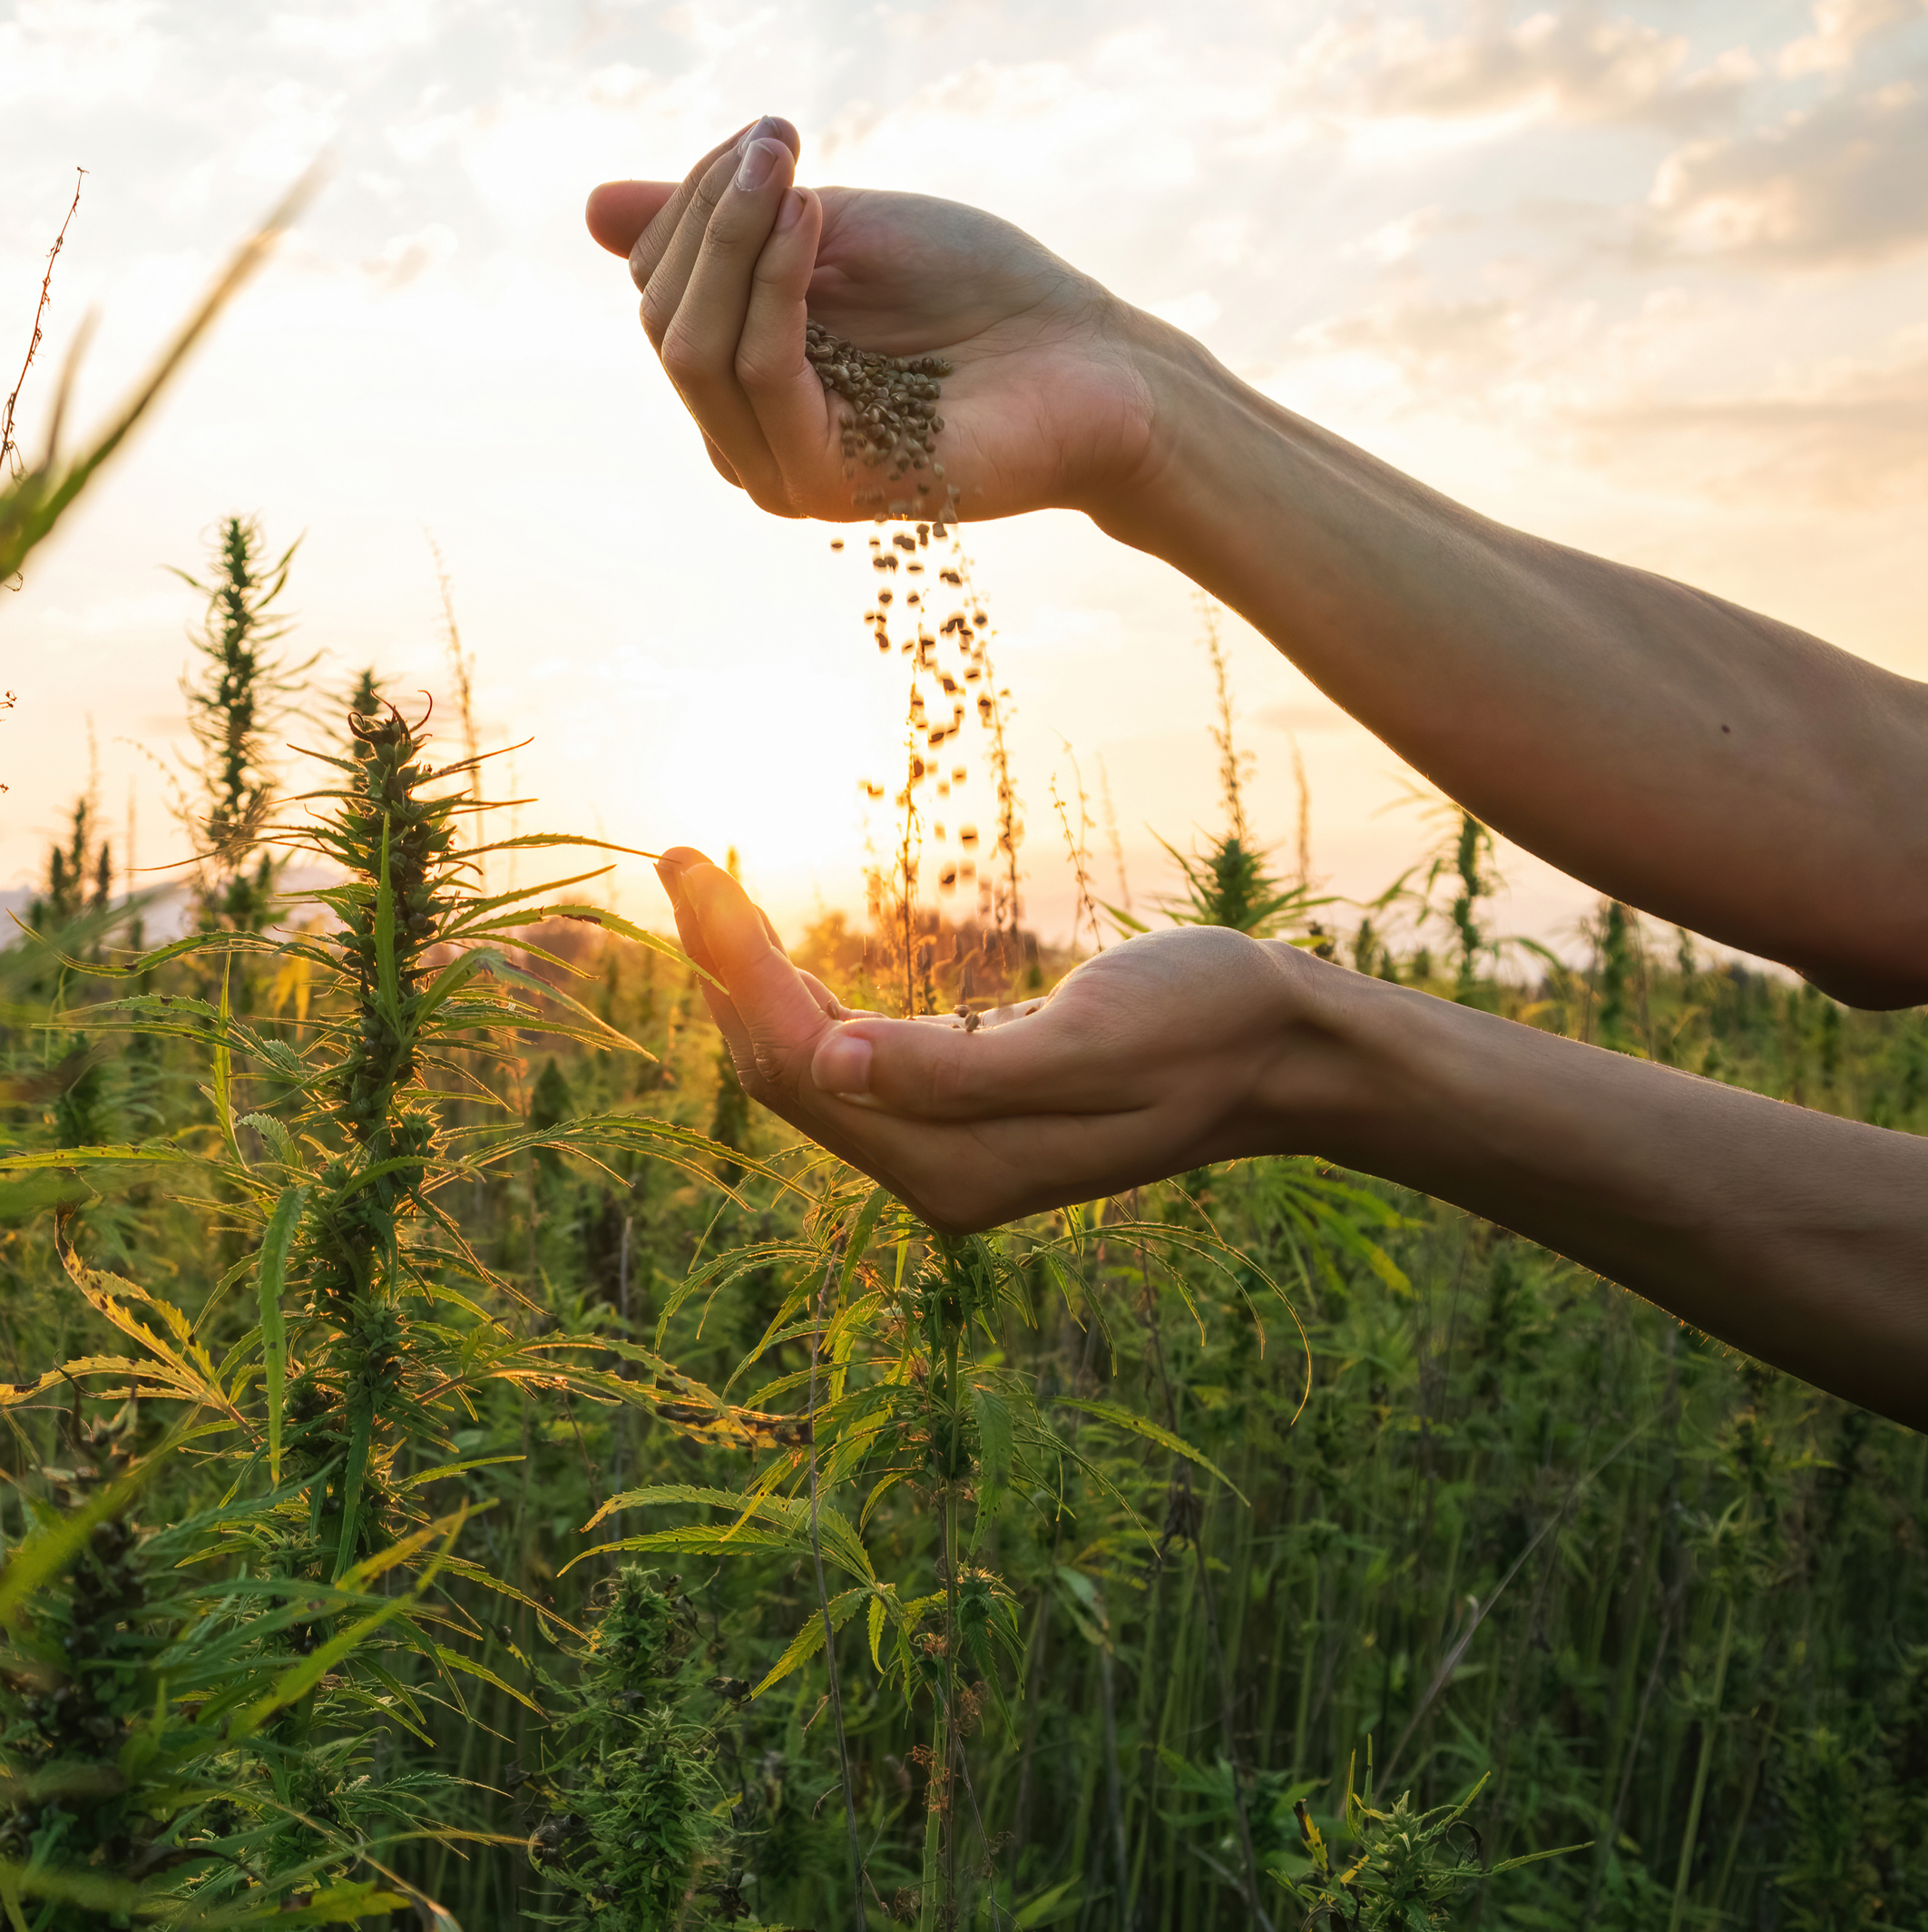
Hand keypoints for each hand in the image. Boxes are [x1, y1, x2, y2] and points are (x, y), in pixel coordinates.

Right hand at [585, 119, 1166, 523]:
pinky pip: (761, 375)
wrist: (1091, 362)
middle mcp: (749, 436)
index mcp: (745, 377)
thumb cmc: (980, 295)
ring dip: (734, 237)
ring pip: (694, 347)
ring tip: (793, 168)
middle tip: (782, 140)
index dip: (696, 196)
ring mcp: (783, 470)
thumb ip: (726, 226)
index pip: (660, 284)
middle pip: (663, 316)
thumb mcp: (834, 232)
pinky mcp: (828, 484)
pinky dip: (773, 287)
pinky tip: (813, 221)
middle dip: (708, 211)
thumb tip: (591, 208)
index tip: (772, 135)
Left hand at [654, 847, 1364, 1229]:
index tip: (687, 867)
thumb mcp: (1097, 1041)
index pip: (802, 1067)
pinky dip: (805, 1003)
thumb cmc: (1208, 1024)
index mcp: (962, 1163)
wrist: (1283, 1053)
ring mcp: (949, 1155)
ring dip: (753, 982)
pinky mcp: (964, 1122)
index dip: (733, 969)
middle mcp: (940, 1175)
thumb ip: (959, 1070)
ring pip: (812, 1070)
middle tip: (678, 859)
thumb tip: (826, 1063)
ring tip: (704, 884)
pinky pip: (854, 1068)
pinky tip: (777, 953)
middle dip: (726, 968)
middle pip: (788, 1074)